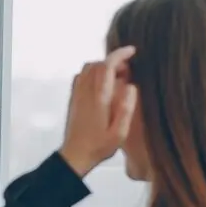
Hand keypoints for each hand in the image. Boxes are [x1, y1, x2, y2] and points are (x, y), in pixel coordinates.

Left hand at [60, 45, 137, 176]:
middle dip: (114, 61)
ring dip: (103, 67)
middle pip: (97, 64)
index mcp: (99, 98)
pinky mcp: (73, 98)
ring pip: (88, 68)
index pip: (106, 66)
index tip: (132, 51)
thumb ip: (126, 108)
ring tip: (117, 78)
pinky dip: (94, 73)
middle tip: (128, 72)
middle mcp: (85, 92)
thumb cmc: (99, 146)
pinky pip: (82, 76)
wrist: (75, 155)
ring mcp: (77, 94)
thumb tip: (131, 86)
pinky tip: (103, 85)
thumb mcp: (120, 132)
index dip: (119, 54)